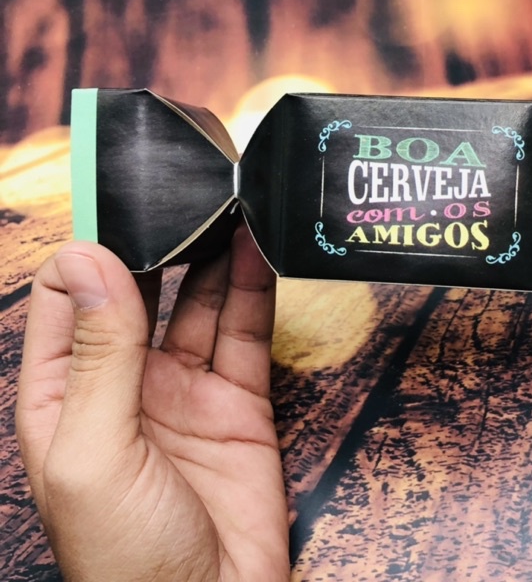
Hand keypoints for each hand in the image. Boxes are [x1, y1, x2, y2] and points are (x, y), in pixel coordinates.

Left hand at [16, 225, 288, 580]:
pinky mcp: (239, 401)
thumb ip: (100, 358)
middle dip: (160, 244)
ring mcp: (185, 389)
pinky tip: (255, 251)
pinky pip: (246, 334)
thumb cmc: (127, 560)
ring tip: (229, 207)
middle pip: (141, 292)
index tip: (123, 214)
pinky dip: (253, 290)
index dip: (92, 255)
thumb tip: (93, 263)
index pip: (68, 301)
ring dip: (212, 257)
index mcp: (68, 394)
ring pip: (200, 303)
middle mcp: (126, 382)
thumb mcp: (98, 455)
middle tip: (186, 195)